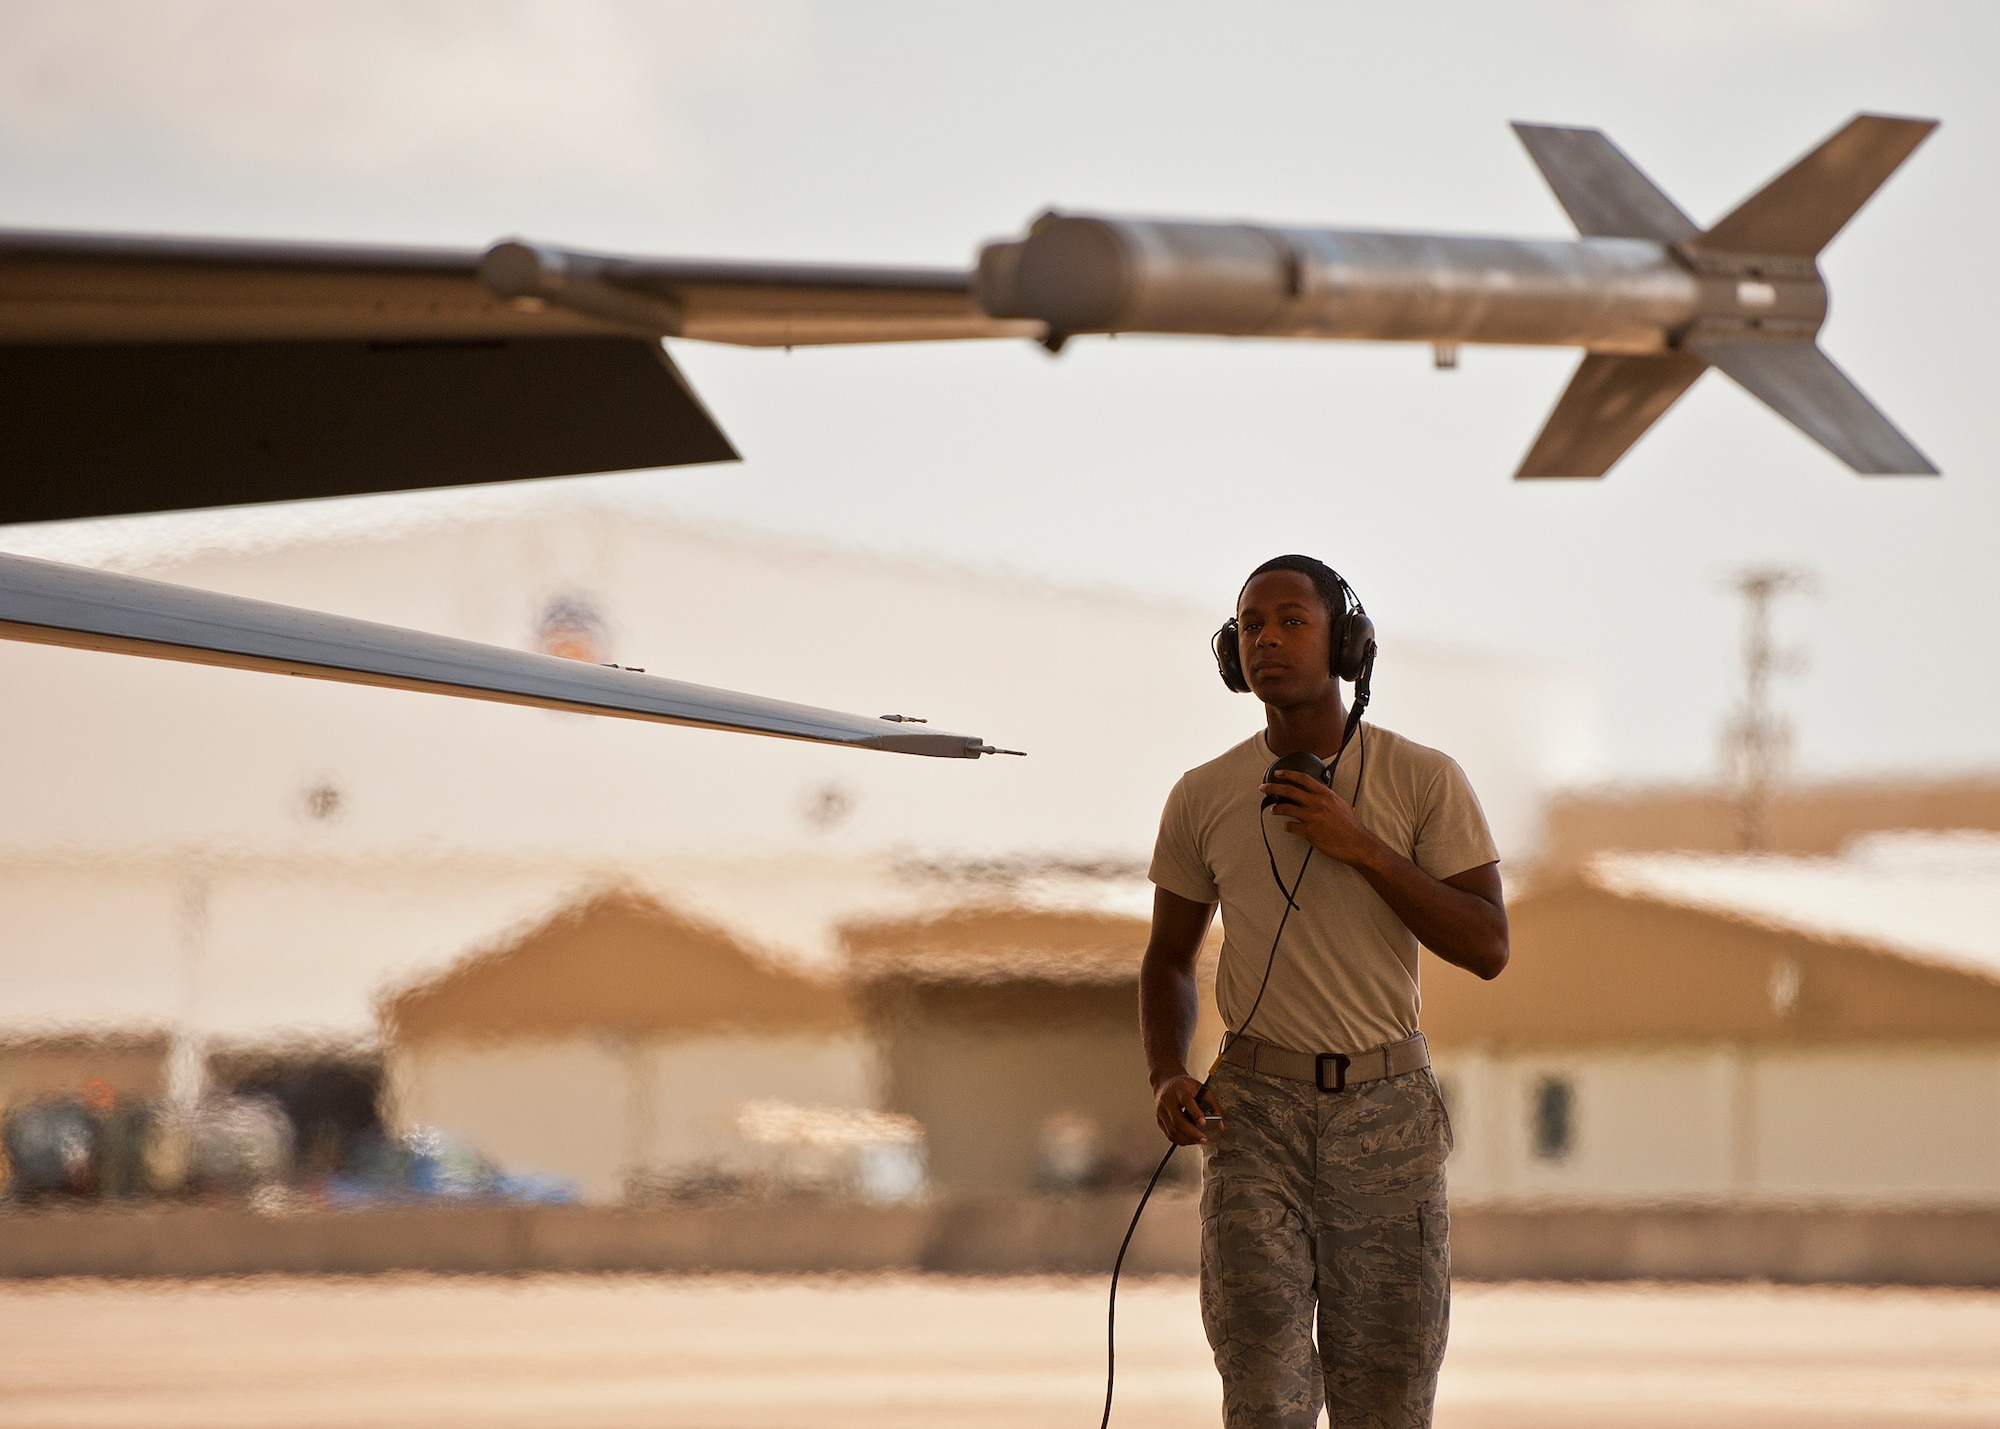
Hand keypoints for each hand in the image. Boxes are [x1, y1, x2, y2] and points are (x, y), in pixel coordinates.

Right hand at [1153, 1072, 1220, 1145]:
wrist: (1165, 1082)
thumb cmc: (1183, 1085)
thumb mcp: (1201, 1088)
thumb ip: (1213, 1104)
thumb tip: (1219, 1123)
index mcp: (1179, 1089)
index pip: (1187, 1101)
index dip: (1195, 1113)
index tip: (1203, 1123)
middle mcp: (1167, 1100)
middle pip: (1178, 1120)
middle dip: (1192, 1133)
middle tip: (1203, 1139)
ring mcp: (1161, 1111)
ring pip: (1172, 1130)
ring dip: (1186, 1139)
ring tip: (1197, 1140)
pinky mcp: (1159, 1119)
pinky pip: (1168, 1134)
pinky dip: (1179, 1140)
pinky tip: (1188, 1140)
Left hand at [1261, 770, 1383, 866]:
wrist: (1357, 842)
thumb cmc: (1349, 825)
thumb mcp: (1338, 803)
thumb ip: (1325, 797)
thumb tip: (1313, 793)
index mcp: (1326, 794)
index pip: (1303, 779)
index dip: (1288, 774)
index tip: (1278, 773)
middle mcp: (1318, 803)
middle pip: (1290, 791)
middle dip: (1273, 788)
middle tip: (1264, 788)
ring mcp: (1312, 817)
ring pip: (1286, 809)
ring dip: (1277, 809)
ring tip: (1273, 810)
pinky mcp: (1309, 832)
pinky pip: (1291, 826)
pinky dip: (1287, 826)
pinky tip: (1287, 827)